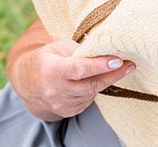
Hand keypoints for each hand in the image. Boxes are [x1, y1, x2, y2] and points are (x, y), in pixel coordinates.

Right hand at [12, 38, 133, 120]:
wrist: (28, 82)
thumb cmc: (46, 58)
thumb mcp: (58, 47)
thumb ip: (79, 49)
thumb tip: (103, 49)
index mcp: (52, 69)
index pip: (80, 69)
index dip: (100, 65)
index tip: (118, 60)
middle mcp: (56, 90)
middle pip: (90, 84)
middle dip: (113, 75)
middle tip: (130, 65)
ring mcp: (61, 103)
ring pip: (91, 93)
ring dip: (106, 81)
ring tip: (119, 68)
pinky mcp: (67, 111)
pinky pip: (88, 100)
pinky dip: (95, 89)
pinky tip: (99, 79)